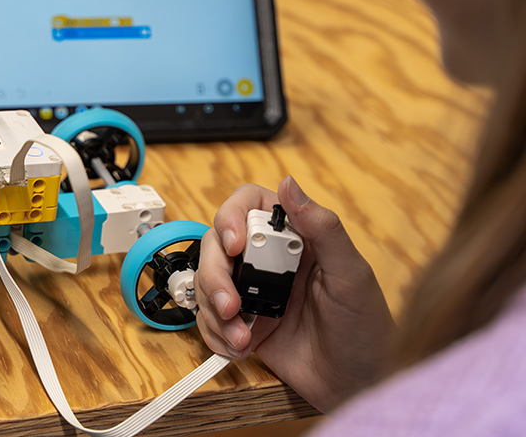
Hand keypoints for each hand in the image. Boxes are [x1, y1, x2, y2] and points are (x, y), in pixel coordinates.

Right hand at [194, 176, 393, 412]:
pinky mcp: (241, 322)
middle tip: (231, 305)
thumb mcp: (351, 276)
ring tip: (242, 339)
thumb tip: (289, 184)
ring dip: (215, 312)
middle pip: (216, 245)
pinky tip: (239, 348)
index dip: (231, 217)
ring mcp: (251, 291)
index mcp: (296, 239)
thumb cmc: (366, 330)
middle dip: (215, 276)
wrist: (357, 387)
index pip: (249, 206)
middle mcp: (268, 260)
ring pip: (206, 282)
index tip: (235, 244)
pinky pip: (208, 318)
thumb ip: (323, 229)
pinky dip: (216, 334)